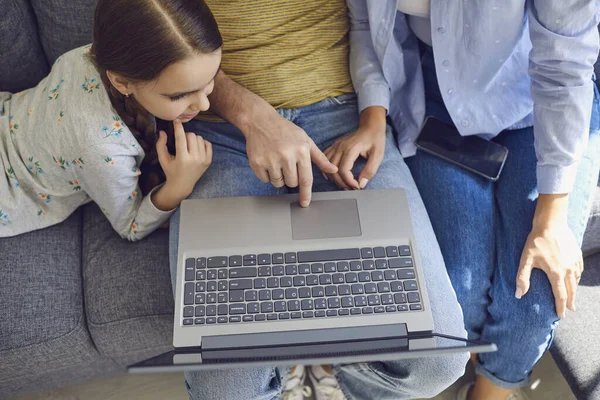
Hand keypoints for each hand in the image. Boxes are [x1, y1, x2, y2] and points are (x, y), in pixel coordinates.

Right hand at [156, 119, 211, 198]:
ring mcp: (203, 160)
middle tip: (182, 141)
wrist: (182, 185)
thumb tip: (162, 131)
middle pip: (192, 136)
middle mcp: (194, 159)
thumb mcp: (163, 159)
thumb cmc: (171, 171)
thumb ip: (161, 145)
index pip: (181, 138)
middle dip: (185, 135)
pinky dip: (202, 143)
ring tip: (188, 145)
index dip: (178, 127)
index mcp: (182, 159)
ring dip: (193, 139)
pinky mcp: (208, 161)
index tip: (176, 121)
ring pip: (200, 138)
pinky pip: (208, 144)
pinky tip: (196, 148)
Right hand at [244, 110, 337, 206]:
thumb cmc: (285, 131)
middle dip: (290, 177)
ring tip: (276, 160)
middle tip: (286, 163)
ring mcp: (271, 160)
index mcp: (301, 151)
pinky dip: (267, 174)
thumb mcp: (305, 140)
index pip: (306, 179)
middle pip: (291, 183)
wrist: (260, 121)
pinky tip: (267, 160)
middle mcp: (286, 156)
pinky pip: (265, 180)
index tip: (305, 203)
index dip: (305, 194)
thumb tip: (333, 169)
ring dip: (278, 176)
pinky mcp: (257, 163)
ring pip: (278, 183)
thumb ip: (319, 158)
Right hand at [323, 106, 385, 189]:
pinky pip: (325, 159)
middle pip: (333, 170)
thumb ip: (370, 170)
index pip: (343, 170)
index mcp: (351, 148)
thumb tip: (362, 183)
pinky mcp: (334, 146)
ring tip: (344, 184)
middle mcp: (340, 147)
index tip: (357, 187)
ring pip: (327, 166)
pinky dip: (326, 169)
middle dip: (342, 183)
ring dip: (334, 178)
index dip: (349, 182)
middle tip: (351, 188)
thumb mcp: (378, 155)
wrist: (371, 126)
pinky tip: (333, 175)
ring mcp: (336, 146)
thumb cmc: (375, 139)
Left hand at [515, 195, 581, 318]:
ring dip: (574, 290)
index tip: (560, 315)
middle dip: (570, 302)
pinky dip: (577, 278)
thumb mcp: (525, 259)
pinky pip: (579, 270)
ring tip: (571, 297)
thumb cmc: (536, 241)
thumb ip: (522, 278)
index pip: (560, 296)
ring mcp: (574, 262)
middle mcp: (568, 270)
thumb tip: (518, 295)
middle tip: (569, 310)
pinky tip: (574, 279)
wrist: (551, 223)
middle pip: (571, 291)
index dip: (560, 307)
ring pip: (576, 281)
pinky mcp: (577, 254)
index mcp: (556, 274)